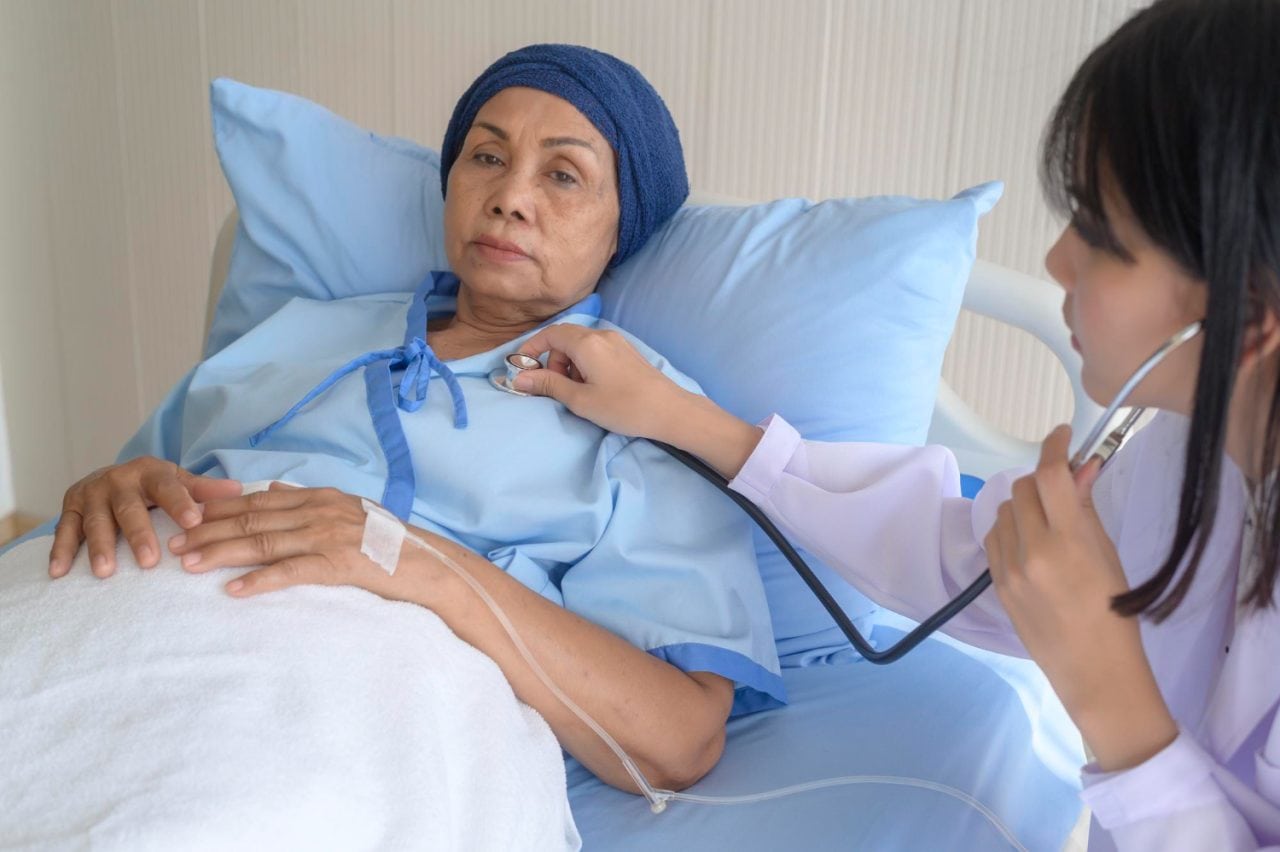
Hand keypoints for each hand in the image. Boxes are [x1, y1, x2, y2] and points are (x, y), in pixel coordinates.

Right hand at [50, 457, 243, 578]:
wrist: (113, 475)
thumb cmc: (155, 486)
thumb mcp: (179, 481)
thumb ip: (204, 489)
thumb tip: (239, 490)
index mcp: (151, 473)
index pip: (168, 487)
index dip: (181, 503)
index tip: (194, 522)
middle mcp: (119, 480)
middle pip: (129, 508)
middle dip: (139, 534)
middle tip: (149, 561)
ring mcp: (92, 493)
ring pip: (95, 521)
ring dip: (99, 546)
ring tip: (105, 572)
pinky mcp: (70, 507)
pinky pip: (65, 531)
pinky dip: (60, 551)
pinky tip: (59, 572)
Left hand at [167, 483, 415, 600]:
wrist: (426, 562)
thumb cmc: (387, 542)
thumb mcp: (349, 510)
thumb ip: (310, 501)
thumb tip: (273, 491)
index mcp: (318, 496)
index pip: (257, 500)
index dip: (218, 510)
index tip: (186, 519)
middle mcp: (318, 510)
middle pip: (251, 520)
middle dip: (207, 531)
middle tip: (172, 544)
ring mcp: (327, 536)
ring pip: (262, 543)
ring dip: (220, 554)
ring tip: (187, 565)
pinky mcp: (337, 564)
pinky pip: (290, 572)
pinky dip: (260, 581)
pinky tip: (234, 591)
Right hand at [514, 324, 691, 439]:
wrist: (670, 411)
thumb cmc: (623, 407)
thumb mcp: (580, 400)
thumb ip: (548, 385)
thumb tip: (519, 378)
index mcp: (587, 343)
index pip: (550, 334)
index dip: (532, 349)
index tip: (522, 369)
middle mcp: (601, 335)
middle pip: (564, 338)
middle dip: (552, 361)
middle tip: (556, 388)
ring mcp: (616, 342)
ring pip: (580, 346)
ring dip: (569, 365)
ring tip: (578, 392)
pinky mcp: (626, 352)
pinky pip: (595, 351)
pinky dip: (585, 365)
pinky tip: (594, 387)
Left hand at [984, 425, 1176, 770]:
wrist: (1094, 670)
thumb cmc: (1113, 613)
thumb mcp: (1107, 555)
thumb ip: (1086, 508)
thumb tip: (1082, 466)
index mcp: (1067, 542)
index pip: (1050, 475)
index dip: (1055, 446)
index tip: (1062, 435)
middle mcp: (1031, 552)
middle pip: (1021, 489)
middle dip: (1040, 480)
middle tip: (1062, 488)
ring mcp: (1008, 570)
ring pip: (1003, 512)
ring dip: (1023, 505)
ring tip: (1048, 520)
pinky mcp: (996, 585)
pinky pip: (994, 539)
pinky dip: (1009, 530)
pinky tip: (1029, 541)